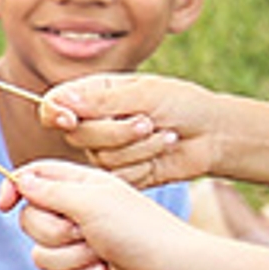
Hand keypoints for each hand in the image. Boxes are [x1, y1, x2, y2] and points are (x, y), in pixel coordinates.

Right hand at [6, 160, 192, 269]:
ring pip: (40, 256)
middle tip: (83, 233)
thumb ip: (50, 191)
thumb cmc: (140, 230)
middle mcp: (78, 214)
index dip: (14, 189)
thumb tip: (20, 180)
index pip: (33, 179)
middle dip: (52, 233)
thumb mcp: (92, 200)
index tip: (3, 204)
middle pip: (30, 221)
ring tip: (101, 256)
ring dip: (70, 260)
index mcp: (81, 186)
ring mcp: (80, 246)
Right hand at [43, 72, 228, 187]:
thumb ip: (103, 100)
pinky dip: (145, 162)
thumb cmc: (183, 104)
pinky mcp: (122, 174)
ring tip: (163, 134)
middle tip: (147, 120)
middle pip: (78, 136)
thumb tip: (62, 101)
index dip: (57, 114)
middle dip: (116, 131)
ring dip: (138, 147)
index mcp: (94, 94)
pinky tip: (162, 151)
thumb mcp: (145, 93)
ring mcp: (106, 151)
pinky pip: (119, 175)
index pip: (55, 105)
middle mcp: (95, 123)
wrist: (212, 135)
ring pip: (101, 158)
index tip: (71, 118)